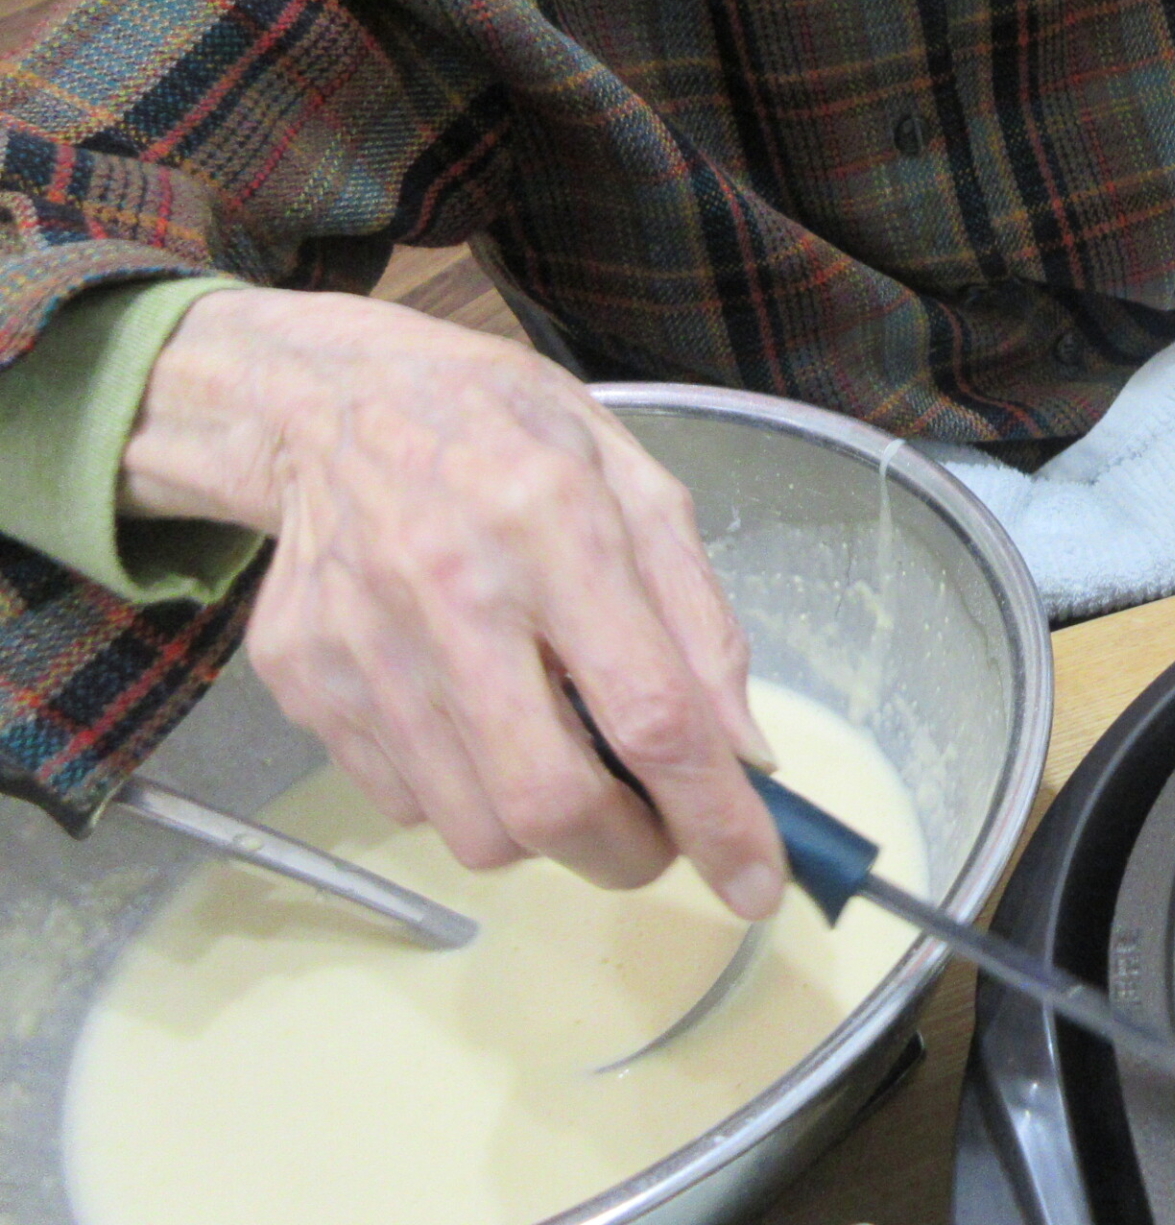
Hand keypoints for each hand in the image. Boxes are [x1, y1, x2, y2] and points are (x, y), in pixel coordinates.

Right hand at [122, 289, 785, 916]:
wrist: (333, 404)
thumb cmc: (509, 435)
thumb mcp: (637, 484)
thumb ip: (699, 618)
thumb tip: (745, 754)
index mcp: (555, 524)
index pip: (652, 712)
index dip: (715, 816)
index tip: (757, 884)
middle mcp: (450, 593)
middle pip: (551, 803)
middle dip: (629, 853)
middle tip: (660, 834)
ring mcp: (362, 647)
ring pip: (477, 829)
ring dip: (550, 834)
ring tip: (569, 760)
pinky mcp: (305, 685)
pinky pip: (409, 803)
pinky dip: (469, 794)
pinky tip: (483, 719)